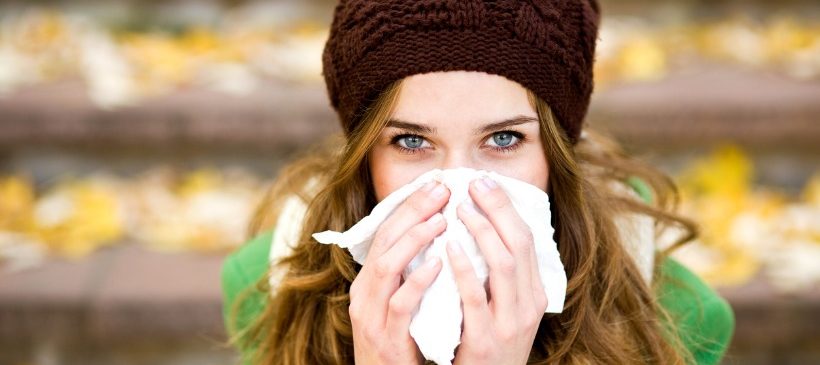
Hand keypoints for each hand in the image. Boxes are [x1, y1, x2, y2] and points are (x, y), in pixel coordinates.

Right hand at [349, 181, 449, 364]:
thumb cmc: (400, 345)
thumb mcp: (399, 304)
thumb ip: (410, 274)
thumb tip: (439, 236)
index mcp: (369, 283)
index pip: (386, 233)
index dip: (410, 207)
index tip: (436, 186)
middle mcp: (365, 294)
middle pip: (384, 242)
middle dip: (412, 212)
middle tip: (442, 190)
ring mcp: (372, 316)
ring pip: (386, 267)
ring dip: (414, 240)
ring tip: (441, 220)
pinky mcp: (386, 339)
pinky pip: (400, 305)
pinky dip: (418, 282)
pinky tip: (438, 264)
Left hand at [447, 176, 547, 364]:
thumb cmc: (489, 345)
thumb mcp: (506, 310)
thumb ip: (501, 277)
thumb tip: (485, 229)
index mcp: (534, 294)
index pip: (527, 240)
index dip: (507, 208)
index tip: (486, 183)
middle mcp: (528, 306)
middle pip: (519, 244)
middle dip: (498, 208)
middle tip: (474, 183)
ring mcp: (509, 324)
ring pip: (503, 264)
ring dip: (481, 231)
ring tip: (461, 208)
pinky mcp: (484, 341)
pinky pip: (475, 297)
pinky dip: (463, 268)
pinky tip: (448, 247)